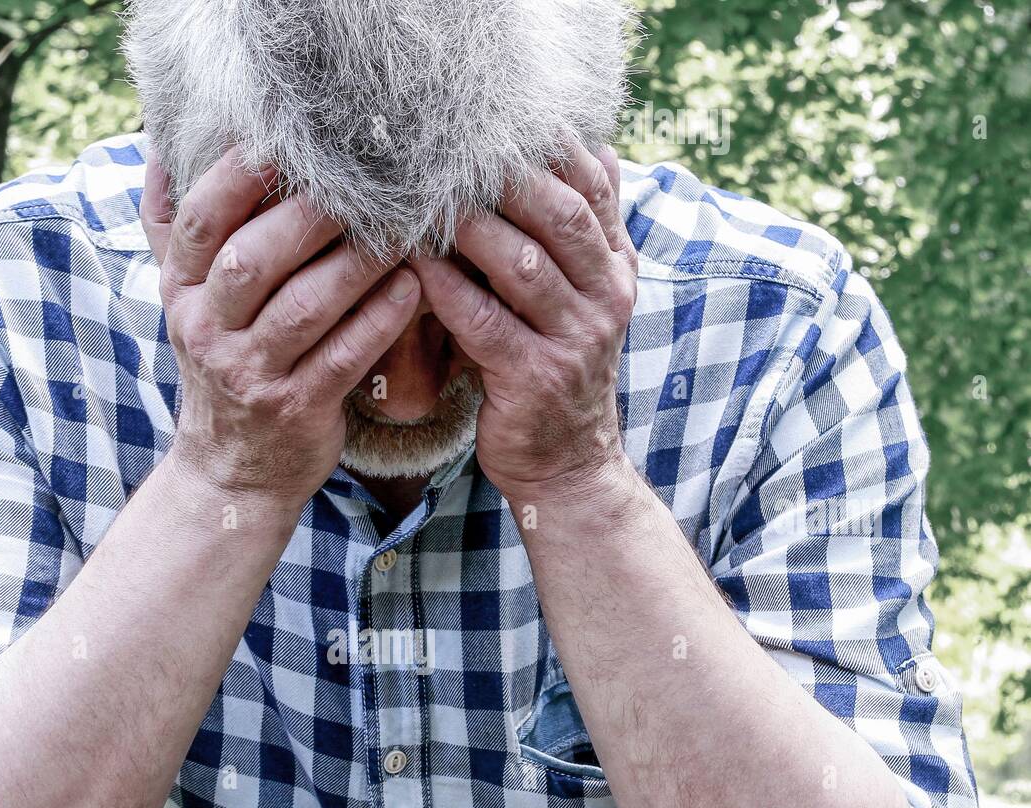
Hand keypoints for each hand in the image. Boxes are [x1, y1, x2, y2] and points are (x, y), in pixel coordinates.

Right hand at [142, 149, 421, 508]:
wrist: (231, 473)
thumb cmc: (223, 369)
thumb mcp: (185, 304)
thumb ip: (174, 231)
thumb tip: (160, 147)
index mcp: (181, 294)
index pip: (201, 223)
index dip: (237, 177)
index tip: (281, 140)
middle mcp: (209, 332)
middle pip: (252, 259)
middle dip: (307, 215)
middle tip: (363, 182)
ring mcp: (252, 375)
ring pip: (304, 306)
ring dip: (355, 263)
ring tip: (399, 229)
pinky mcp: (297, 410)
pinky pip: (343, 357)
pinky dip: (379, 320)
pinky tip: (410, 288)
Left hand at [412, 140, 637, 504]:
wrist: (567, 467)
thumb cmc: (556, 372)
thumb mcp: (583, 301)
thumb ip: (580, 234)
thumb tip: (589, 150)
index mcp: (616, 269)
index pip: (593, 188)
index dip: (549, 147)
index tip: (496, 117)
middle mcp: (605, 298)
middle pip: (559, 215)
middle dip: (505, 175)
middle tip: (449, 147)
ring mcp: (574, 340)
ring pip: (522, 264)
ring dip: (470, 226)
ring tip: (423, 198)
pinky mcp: (534, 379)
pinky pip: (484, 321)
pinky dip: (447, 289)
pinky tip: (415, 265)